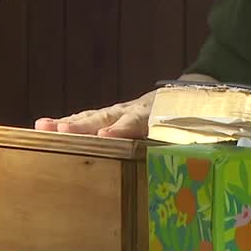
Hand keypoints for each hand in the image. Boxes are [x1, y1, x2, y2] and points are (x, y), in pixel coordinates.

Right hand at [34, 72, 217, 137]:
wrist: (190, 93)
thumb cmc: (195, 117)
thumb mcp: (202, 128)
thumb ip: (201, 142)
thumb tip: (206, 158)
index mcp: (159, 114)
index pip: (140, 121)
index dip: (124, 129)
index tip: (108, 136)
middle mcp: (135, 110)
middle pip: (109, 117)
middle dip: (85, 125)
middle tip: (61, 129)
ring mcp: (121, 111)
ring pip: (95, 116)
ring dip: (70, 123)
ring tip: (43, 126)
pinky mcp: (112, 115)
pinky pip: (89, 119)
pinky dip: (69, 123)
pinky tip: (45, 129)